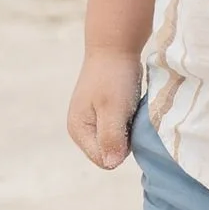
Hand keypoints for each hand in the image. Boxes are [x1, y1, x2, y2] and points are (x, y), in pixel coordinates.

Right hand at [67, 48, 143, 167]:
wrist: (115, 45)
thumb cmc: (114, 77)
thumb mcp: (113, 109)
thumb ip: (111, 138)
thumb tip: (112, 163)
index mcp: (78, 131)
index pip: (104, 160)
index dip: (121, 147)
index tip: (126, 123)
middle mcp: (82, 129)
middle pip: (110, 152)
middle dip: (124, 139)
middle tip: (128, 114)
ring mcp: (92, 121)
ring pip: (117, 140)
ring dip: (127, 128)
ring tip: (129, 107)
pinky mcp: (103, 113)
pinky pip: (120, 128)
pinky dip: (128, 119)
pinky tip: (129, 105)